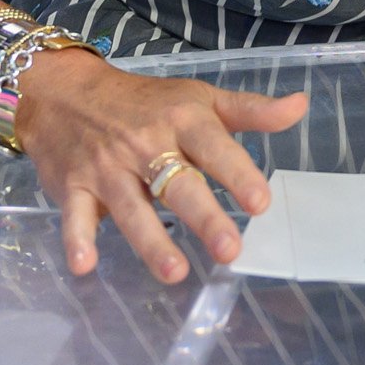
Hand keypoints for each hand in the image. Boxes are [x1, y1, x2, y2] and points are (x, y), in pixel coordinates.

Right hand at [13, 50, 309, 281]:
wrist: (65, 92)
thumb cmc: (146, 101)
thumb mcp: (199, 98)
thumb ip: (250, 111)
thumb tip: (300, 107)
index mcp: (181, 120)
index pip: (213, 146)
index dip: (237, 173)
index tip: (261, 202)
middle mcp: (145, 144)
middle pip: (177, 184)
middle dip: (203, 216)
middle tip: (230, 249)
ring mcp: (107, 168)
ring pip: (131, 208)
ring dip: (152, 242)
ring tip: (176, 273)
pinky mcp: (72, 187)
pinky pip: (74, 216)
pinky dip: (77, 240)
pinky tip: (85, 267)